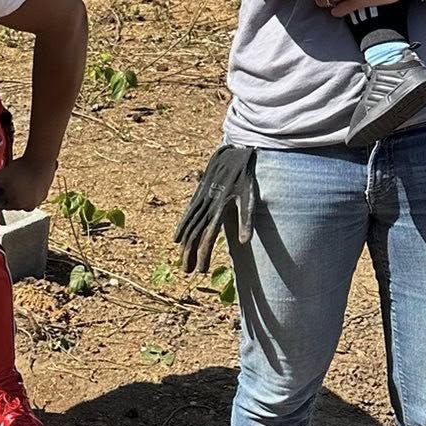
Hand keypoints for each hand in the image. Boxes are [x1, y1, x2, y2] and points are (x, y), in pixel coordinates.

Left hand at [0, 150, 56, 213]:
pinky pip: (34, 192)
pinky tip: (29, 177)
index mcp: (18, 205)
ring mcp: (39, 200)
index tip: (2, 188)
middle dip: (12, 193)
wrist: (40, 160)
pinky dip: (31, 187)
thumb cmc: (21, 168)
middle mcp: (29, 206)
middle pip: (16, 202)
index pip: (4, 205)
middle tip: (11, 181)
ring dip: (22, 190)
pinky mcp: (45, 193)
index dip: (1, 195)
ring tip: (21, 178)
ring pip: (26, 198)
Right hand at [174, 146, 256, 274]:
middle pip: (194, 235)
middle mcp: (205, 206)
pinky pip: (187, 216)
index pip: (207, 237)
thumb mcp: (250, 197)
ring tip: (182, 261)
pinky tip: (176, 239)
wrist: (233, 153)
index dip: (203, 254)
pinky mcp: (198, 195)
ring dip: (184, 246)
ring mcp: (200, 201)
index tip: (202, 270)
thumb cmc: (245, 177)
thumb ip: (246, 220)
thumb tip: (245, 243)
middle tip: (187, 272)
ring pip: (189, 227)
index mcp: (218, 209)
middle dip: (190, 254)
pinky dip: (181, 229)